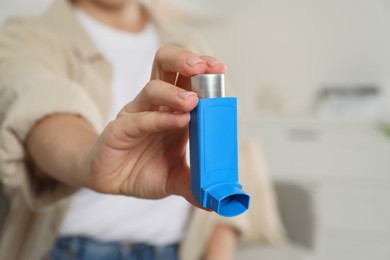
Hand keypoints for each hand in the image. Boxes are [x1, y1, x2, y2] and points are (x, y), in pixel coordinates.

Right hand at [84, 45, 225, 204]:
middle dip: (184, 60)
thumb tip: (218, 199)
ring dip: (174, 92)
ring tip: (193, 101)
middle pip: (165, 66)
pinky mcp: (119, 129)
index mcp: (173, 110)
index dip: (203, 69)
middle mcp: (156, 106)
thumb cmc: (144, 170)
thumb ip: (195, 184)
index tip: (220, 68)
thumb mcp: (175, 178)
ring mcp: (136, 114)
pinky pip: (139, 119)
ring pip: (152, 88)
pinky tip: (179, 121)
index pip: (187, 78)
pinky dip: (160, 119)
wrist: (112, 180)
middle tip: (205, 67)